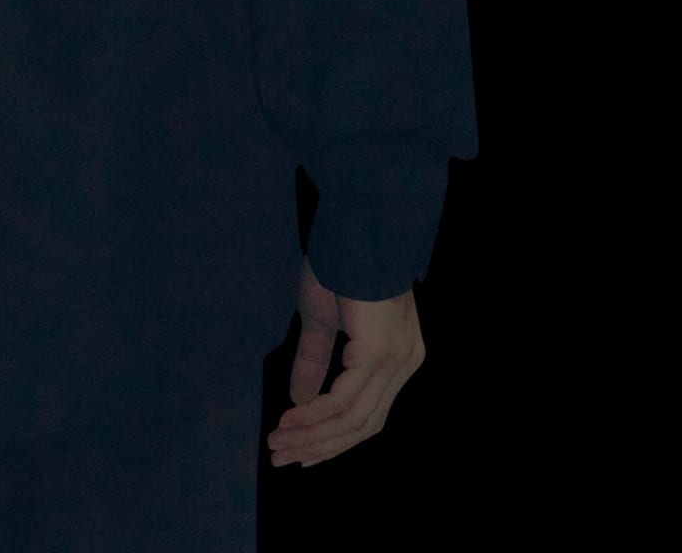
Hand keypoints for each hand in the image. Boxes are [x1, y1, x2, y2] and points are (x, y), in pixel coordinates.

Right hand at [267, 255, 424, 470]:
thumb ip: (314, 361)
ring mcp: (395, 361)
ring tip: (278, 443)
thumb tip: (298, 402)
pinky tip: (290, 418)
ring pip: (354, 420)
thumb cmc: (340, 262)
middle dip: (318, 447)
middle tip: (281, 456)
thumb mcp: (322, 319)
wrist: (356, 225)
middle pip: (362, 427)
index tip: (298, 452)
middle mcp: (404, 365)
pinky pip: (345, 401)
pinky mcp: (379, 354)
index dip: (332, 439)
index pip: (368, 415)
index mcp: (398, 358)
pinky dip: (315, 415)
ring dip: (311, 436)